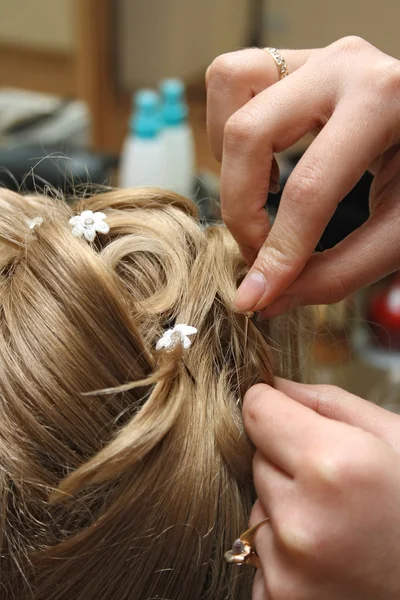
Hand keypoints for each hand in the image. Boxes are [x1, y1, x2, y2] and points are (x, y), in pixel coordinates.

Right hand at [206, 38, 399, 314]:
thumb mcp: (398, 233)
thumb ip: (336, 271)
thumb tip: (268, 299)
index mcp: (383, 103)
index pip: (308, 189)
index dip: (278, 252)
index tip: (256, 296)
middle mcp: (344, 66)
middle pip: (248, 133)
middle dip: (240, 207)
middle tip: (259, 248)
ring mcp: (317, 56)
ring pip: (230, 86)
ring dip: (227, 155)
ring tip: (261, 194)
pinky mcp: (298, 62)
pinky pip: (234, 80)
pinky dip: (230, 127)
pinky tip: (264, 166)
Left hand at [243, 379, 399, 599]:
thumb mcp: (395, 439)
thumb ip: (328, 403)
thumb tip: (275, 386)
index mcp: (332, 465)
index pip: (256, 412)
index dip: (271, 405)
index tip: (285, 412)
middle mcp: (300, 521)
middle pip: (257, 460)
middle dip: (288, 462)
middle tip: (336, 483)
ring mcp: (287, 569)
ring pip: (258, 506)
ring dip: (286, 507)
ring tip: (338, 524)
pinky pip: (261, 552)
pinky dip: (285, 549)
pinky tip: (329, 555)